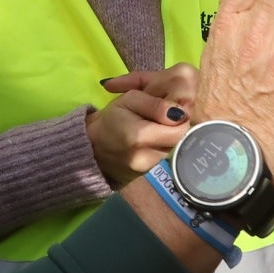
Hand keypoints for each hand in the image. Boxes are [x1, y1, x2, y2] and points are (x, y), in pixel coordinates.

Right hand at [87, 65, 195, 185]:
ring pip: (174, 144)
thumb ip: (155, 104)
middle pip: (180, 136)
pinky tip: (151, 136)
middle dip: (176, 121)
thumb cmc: (110, 119)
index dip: (179, 112)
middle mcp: (147, 156)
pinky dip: (163, 142)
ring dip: (170, 131)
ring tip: (154, 124)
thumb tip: (180, 112)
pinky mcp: (151, 172)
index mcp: (139, 135)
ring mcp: (150, 167)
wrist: (93, 149)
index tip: (170, 104)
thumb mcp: (128, 100)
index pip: (179, 125)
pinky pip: (165, 152)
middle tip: (164, 112)